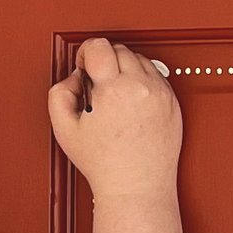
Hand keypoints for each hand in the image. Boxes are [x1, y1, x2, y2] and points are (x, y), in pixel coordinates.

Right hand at [48, 37, 182, 203]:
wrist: (137, 187)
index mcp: (114, 90)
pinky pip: (156, 76)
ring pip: (140, 59)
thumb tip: (74, 77)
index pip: (100, 46)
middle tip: (97, 85)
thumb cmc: (104, 164)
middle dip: (104, 60)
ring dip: (124, 68)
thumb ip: (59, 94)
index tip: (84, 65)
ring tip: (114, 95)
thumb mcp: (65, 130)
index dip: (86, 51)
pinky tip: (131, 101)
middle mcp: (140, 87)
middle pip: (119, 49)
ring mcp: (160, 94)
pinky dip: (142, 82)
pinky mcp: (173, 102)